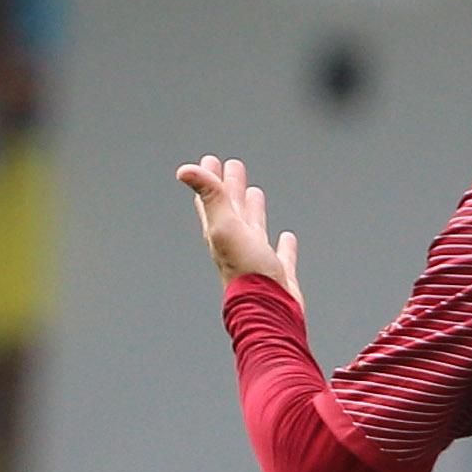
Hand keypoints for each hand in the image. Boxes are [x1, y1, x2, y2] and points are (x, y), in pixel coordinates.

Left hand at [176, 156, 301, 305]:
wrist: (268, 310)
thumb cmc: (245, 271)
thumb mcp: (225, 226)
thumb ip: (209, 195)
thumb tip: (183, 169)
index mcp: (220, 232)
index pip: (211, 199)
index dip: (208, 179)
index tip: (210, 160)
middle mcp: (236, 245)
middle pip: (231, 209)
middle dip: (231, 187)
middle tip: (234, 166)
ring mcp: (256, 260)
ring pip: (254, 228)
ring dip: (254, 210)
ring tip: (256, 193)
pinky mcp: (278, 274)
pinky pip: (281, 255)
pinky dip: (284, 245)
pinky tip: (288, 237)